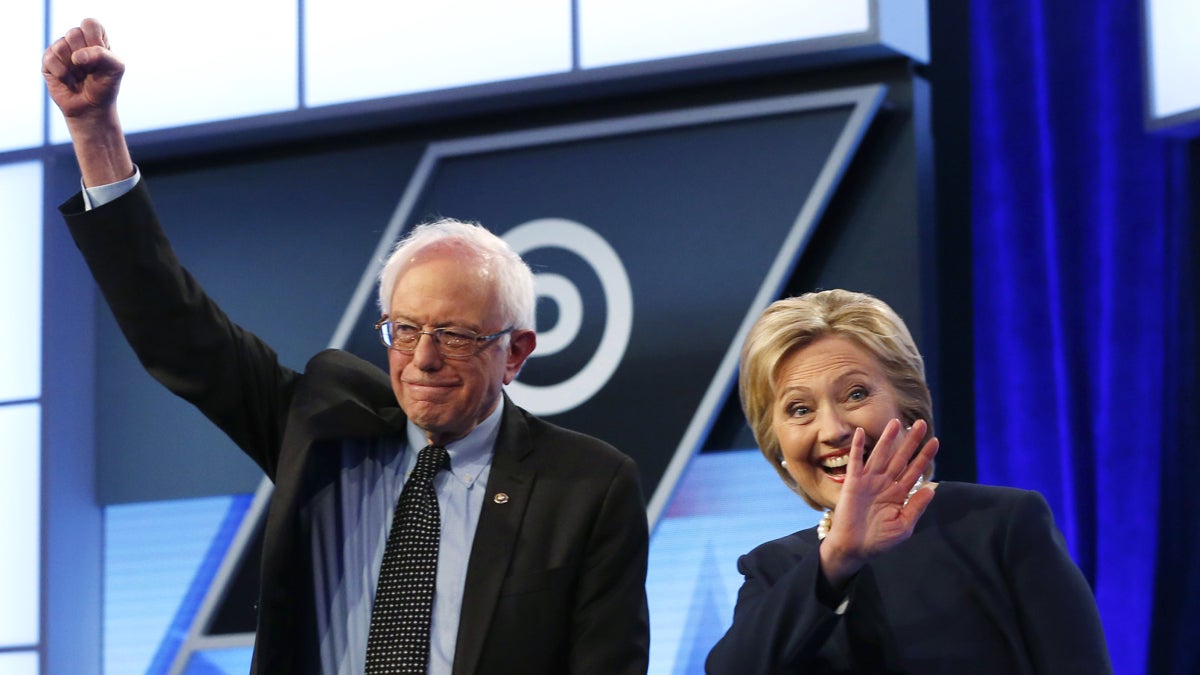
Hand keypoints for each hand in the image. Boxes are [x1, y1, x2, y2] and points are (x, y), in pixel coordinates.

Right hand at [42, 18, 123, 121]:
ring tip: (80, 76)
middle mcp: (76, 40)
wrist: (92, 109)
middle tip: (90, 70)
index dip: (95, 41)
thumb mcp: (116, 69)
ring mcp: (60, 49)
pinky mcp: (48, 62)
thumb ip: (103, 55)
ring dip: (74, 68)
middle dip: (85, 56)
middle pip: (74, 33)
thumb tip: (77, 56)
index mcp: (94, 37)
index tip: (101, 56)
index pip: (89, 24)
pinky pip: (51, 59)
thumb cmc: (105, 86)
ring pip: (61, 46)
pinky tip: (69, 81)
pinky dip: (63, 74)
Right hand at [819, 418, 937, 587]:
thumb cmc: (879, 540)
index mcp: (899, 494)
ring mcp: (869, 481)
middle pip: (901, 458)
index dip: (924, 456)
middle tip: (921, 423)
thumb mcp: (903, 526)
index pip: (915, 470)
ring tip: (896, 422)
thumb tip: (931, 488)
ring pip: (881, 455)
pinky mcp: (853, 483)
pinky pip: (856, 462)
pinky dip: (858, 448)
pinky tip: (862, 433)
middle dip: (911, 441)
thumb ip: (916, 507)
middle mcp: (885, 483)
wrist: (854, 548)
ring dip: (888, 439)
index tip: (935, 441)